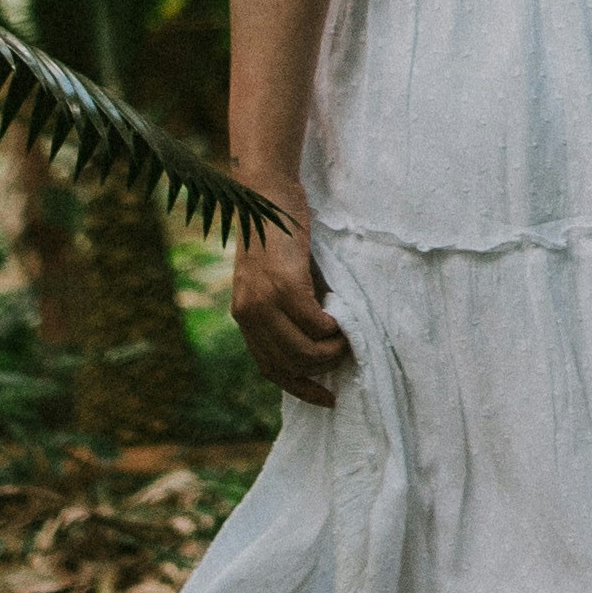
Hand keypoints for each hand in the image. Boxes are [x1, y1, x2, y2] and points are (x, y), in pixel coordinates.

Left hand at [229, 193, 350, 406]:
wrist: (265, 194)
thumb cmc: (277, 233)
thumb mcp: (275, 279)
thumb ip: (289, 309)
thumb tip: (323, 339)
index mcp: (245, 316)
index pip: (270, 369)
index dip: (300, 388)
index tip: (327, 398)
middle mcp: (249, 314)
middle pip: (290, 366)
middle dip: (323, 368)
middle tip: (346, 352)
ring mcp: (265, 301)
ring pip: (304, 352)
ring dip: (332, 351)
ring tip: (346, 337)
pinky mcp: (284, 286)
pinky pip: (315, 325)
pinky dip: (333, 329)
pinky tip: (342, 320)